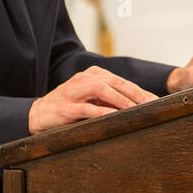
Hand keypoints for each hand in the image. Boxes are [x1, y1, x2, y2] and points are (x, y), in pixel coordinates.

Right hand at [28, 66, 157, 133]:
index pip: (121, 81)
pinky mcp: (67, 107)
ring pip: (103, 90)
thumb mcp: (89, 99)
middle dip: (136, 93)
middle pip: (115, 82)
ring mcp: (74, 92)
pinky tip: (114, 117)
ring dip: (121, 100)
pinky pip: (87, 108)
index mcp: (92, 75)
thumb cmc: (68, 108)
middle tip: (152, 104)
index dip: (139, 90)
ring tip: (136, 109)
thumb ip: (108, 99)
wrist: (37, 115)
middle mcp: (84, 79)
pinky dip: (102, 112)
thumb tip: (136, 107)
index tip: (155, 101)